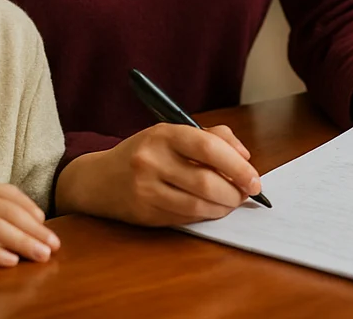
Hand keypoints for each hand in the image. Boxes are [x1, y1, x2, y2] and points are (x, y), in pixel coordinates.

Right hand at [54, 124, 262, 225]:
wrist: (98, 179)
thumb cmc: (144, 153)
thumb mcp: (172, 134)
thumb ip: (212, 137)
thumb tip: (244, 157)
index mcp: (163, 135)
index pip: (208, 147)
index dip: (237, 165)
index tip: (254, 178)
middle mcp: (152, 161)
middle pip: (206, 181)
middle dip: (234, 191)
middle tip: (246, 193)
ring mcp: (146, 189)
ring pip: (198, 205)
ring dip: (223, 207)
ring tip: (232, 202)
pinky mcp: (145, 213)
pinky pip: (186, 218)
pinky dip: (206, 215)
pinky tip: (212, 209)